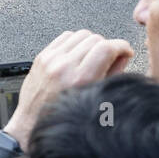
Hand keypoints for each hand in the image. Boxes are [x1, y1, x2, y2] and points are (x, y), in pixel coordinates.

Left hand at [3, 30, 134, 148]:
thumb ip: (113, 74)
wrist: (33, 122)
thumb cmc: (63, 116)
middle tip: (110, 57)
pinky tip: (77, 54)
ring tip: (92, 56)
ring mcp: (51, 60)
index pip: (107, 47)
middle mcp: (64, 66)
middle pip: (96, 39)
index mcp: (81, 79)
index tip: (125, 51)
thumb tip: (123, 56)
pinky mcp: (42, 57)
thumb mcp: (95, 99)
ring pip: (80, 35)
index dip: (122, 46)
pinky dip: (75, 42)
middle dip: (107, 46)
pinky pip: (64, 37)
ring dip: (91, 42)